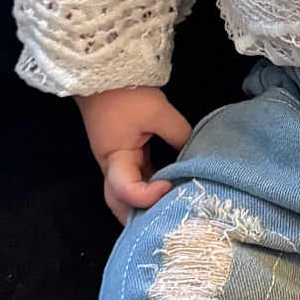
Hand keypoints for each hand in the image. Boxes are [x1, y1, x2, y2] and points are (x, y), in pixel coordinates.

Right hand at [76, 86, 192, 224]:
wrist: (102, 72)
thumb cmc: (126, 93)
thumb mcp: (158, 112)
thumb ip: (179, 135)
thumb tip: (196, 155)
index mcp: (114, 158)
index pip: (125, 190)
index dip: (147, 196)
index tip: (169, 185)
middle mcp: (111, 166)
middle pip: (119, 203)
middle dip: (139, 218)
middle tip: (165, 227)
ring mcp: (116, 161)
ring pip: (127, 193)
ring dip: (145, 204)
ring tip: (171, 212)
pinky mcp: (124, 153)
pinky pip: (134, 177)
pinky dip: (148, 187)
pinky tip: (168, 190)